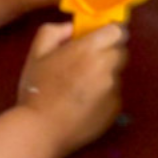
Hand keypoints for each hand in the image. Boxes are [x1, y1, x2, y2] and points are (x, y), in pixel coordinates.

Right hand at [16, 20, 125, 157]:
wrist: (41, 130)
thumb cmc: (36, 90)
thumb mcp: (37, 53)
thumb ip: (54, 32)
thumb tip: (72, 28)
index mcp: (88, 49)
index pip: (117, 31)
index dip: (110, 33)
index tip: (100, 38)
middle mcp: (106, 67)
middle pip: (121, 51)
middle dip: (108, 53)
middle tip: (88, 63)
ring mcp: (113, 89)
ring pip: (117, 73)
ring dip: (106, 74)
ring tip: (83, 87)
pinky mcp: (116, 108)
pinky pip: (115, 94)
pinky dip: (105, 95)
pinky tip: (85, 103)